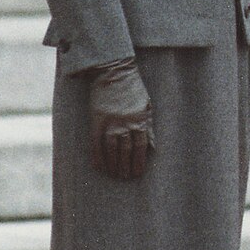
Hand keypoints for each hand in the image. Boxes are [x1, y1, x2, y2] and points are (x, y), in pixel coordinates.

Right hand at [89, 57, 153, 179]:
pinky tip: (99, 166)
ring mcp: (110, 124)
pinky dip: (98, 156)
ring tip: (114, 175)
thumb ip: (149, 127)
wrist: (114, 72)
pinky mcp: (97, 121)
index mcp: (140, 120)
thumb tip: (153, 146)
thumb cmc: (133, 88)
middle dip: (126, 167)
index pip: (141, 147)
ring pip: (112, 151)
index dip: (139, 162)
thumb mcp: (147, 106)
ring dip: (113, 165)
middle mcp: (125, 125)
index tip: (137, 173)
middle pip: (126, 152)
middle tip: (125, 177)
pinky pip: (96, 144)